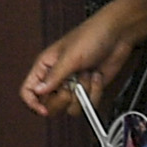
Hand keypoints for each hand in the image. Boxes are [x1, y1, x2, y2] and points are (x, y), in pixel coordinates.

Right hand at [19, 0, 146, 120]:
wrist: (117, 37)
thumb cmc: (91, 36)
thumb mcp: (70, 57)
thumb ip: (53, 77)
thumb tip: (38, 91)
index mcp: (46, 66)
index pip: (29, 90)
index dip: (33, 103)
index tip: (43, 111)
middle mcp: (58, 78)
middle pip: (50, 104)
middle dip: (63, 98)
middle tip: (70, 86)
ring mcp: (74, 85)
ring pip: (71, 107)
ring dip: (82, 93)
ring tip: (86, 75)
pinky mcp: (89, 90)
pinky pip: (88, 105)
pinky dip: (95, 92)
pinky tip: (96, 76)